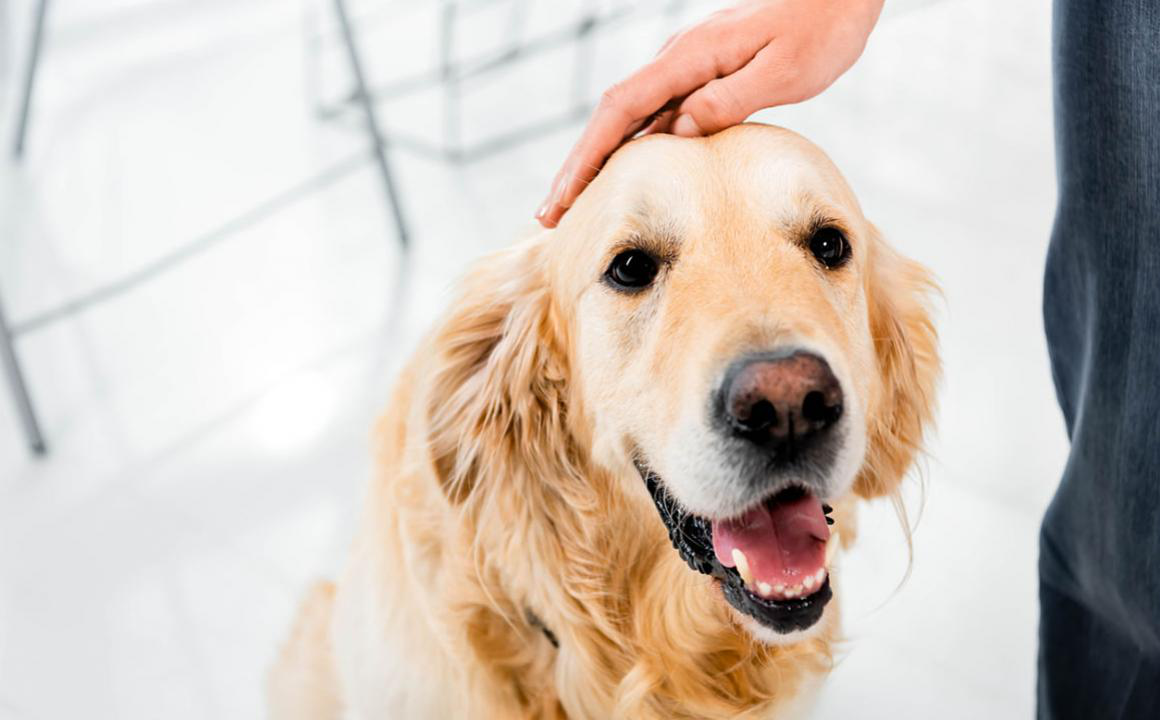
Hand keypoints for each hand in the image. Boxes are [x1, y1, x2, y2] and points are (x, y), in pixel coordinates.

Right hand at [535, 0, 883, 227]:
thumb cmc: (821, 27)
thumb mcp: (784, 69)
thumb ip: (730, 99)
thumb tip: (681, 130)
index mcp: (691, 57)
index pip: (622, 109)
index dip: (587, 156)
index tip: (563, 196)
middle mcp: (679, 59)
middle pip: (612, 118)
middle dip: (577, 168)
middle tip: (549, 216)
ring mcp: (689, 68)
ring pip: (631, 121)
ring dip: (599, 163)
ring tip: (575, 208)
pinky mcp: (704, 76)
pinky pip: (657, 118)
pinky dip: (633, 151)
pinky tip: (626, 179)